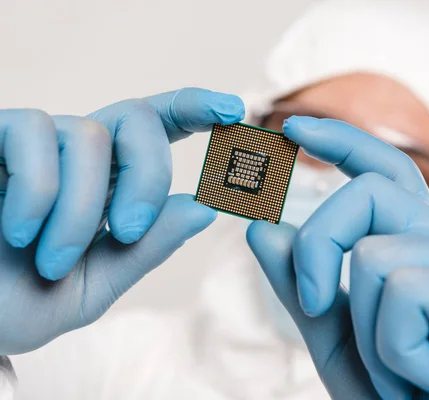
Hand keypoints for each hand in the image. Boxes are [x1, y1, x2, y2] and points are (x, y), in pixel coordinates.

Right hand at [0, 88, 244, 354]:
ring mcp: (33, 144)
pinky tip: (18, 231)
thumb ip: (148, 249)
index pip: (157, 127)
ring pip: (87, 134)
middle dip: (146, 175)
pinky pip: (32, 135)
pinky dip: (37, 191)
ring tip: (49, 258)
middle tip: (127, 231)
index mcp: (109, 183)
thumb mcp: (94, 285)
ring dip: (80, 207)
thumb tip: (205, 206)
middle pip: (137, 117)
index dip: (195, 109)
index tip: (233, 110)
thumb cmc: (19, 301)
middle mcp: (77, 155)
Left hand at [247, 117, 428, 398]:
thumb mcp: (337, 340)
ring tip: (404, 373)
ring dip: (367, 332)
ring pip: (377, 255)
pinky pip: (406, 291)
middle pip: (367, 193)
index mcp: (423, 251)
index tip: (294, 126)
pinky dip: (395, 351)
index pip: (385, 175)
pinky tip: (427, 379)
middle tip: (314, 303)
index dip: (342, 142)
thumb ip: (302, 283)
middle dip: (320, 246)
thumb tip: (262, 227)